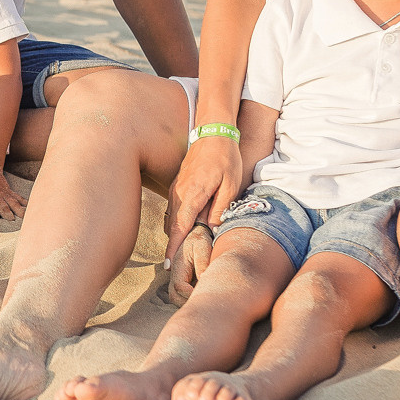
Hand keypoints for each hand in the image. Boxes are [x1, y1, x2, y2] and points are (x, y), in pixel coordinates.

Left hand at [0, 164, 26, 220]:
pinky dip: (24, 202)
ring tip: (24, 218)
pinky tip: (29, 208)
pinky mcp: (9, 190)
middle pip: (3, 207)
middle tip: (12, 222)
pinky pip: (18, 197)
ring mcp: (3, 192)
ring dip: (18, 210)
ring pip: (12, 202)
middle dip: (8, 215)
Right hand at [165, 136, 246, 264]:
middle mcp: (179, 193)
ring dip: (178, 235)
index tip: (169, 266)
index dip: (174, 248)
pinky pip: (175, 210)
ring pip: (173, 219)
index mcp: (192, 194)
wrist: (213, 132)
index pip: (180, 227)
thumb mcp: (230, 184)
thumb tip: (212, 230)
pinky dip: (179, 222)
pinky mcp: (178, 186)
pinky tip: (189, 229)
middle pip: (173, 227)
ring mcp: (176, 189)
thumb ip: (220, 209)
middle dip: (175, 247)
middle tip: (181, 267)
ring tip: (186, 251)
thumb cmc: (225, 158)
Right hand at [166, 223, 216, 304]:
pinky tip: (203, 294)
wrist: (196, 232)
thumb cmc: (200, 238)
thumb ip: (202, 262)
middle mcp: (174, 273)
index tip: (204, 296)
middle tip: (204, 302)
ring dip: (188, 301)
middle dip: (187, 303)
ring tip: (204, 299)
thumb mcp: (203, 247)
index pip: (179, 287)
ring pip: (176, 297)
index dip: (190, 295)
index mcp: (178, 265)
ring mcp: (176, 276)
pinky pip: (181, 294)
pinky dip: (190, 297)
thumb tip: (203, 279)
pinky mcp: (180, 278)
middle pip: (174, 296)